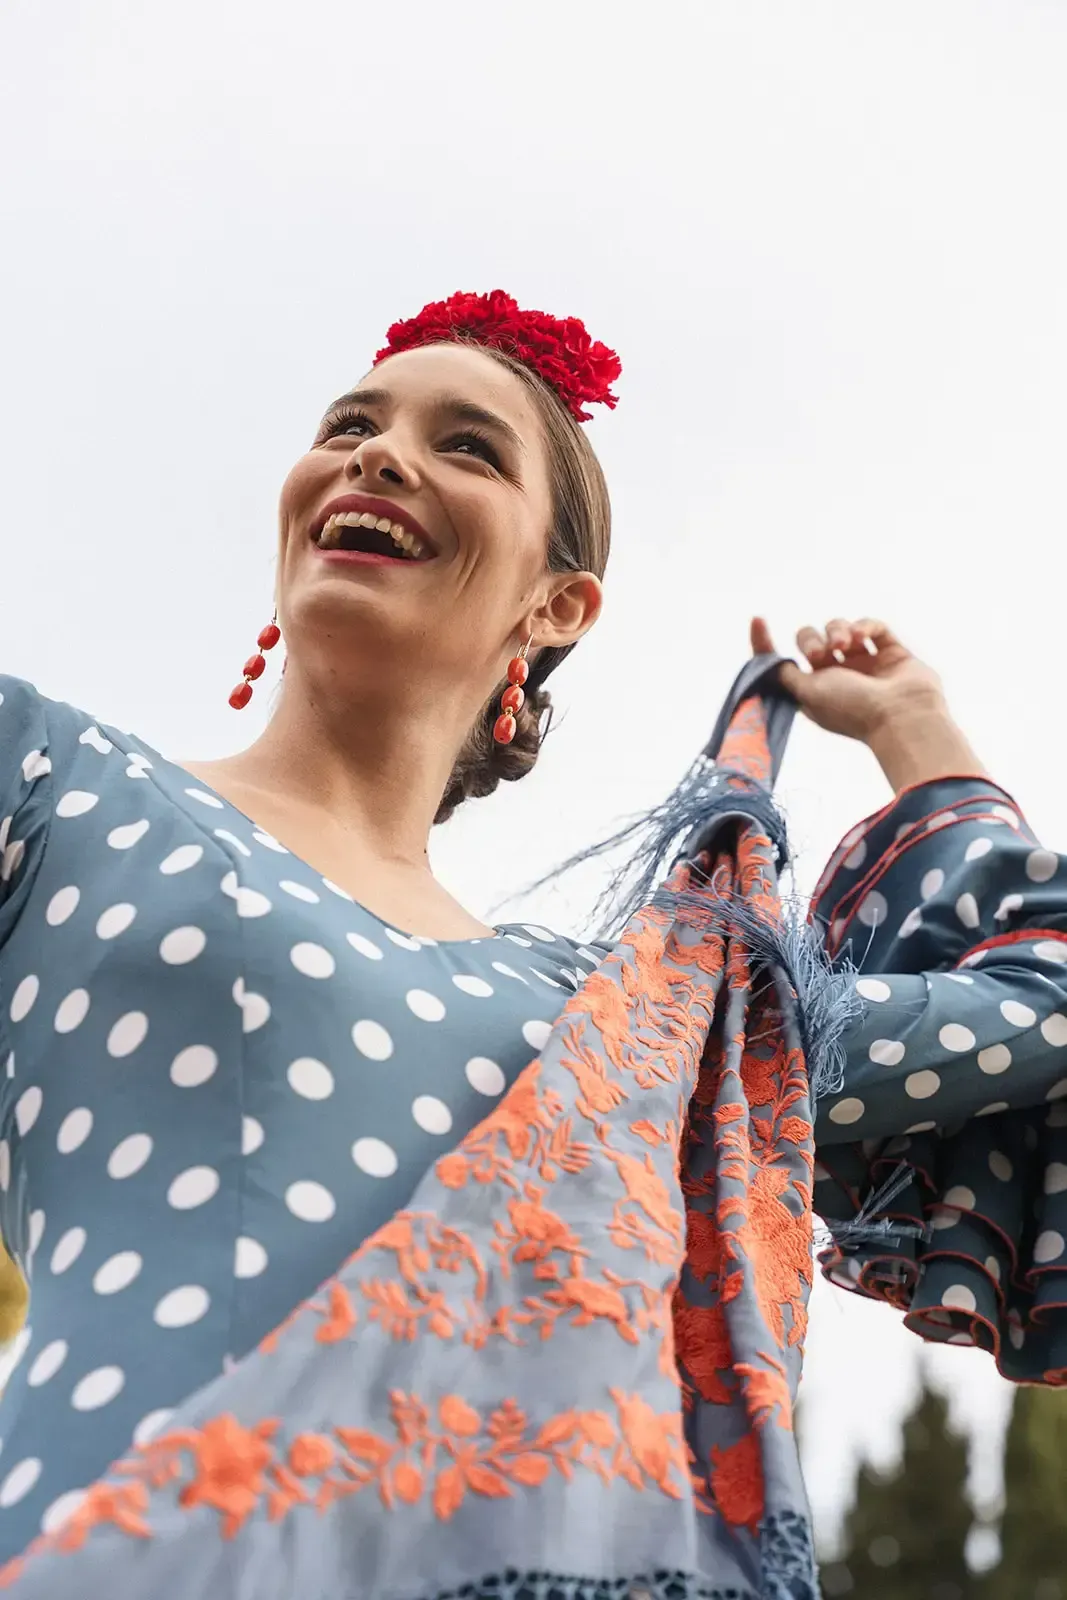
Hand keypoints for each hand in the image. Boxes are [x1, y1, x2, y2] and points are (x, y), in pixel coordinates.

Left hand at [750, 615, 945, 743]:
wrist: (902, 717)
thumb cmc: (852, 710)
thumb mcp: (806, 694)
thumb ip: (784, 675)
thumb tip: (767, 661)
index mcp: (814, 691)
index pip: (784, 663)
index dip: (768, 644)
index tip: (757, 621)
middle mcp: (838, 677)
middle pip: (812, 640)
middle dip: (811, 639)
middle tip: (820, 654)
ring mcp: (865, 664)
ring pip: (840, 629)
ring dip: (836, 631)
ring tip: (844, 644)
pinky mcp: (892, 652)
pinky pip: (873, 627)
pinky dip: (864, 625)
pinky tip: (861, 635)